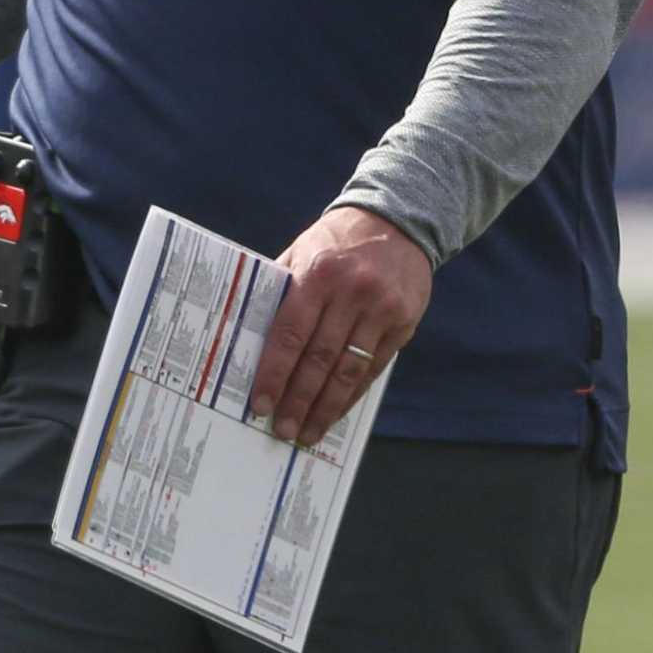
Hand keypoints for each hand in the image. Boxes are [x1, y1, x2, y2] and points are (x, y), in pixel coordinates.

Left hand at [251, 206, 432, 448]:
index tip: (261, 403)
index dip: (275, 373)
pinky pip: (374, 369)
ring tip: (307, 432)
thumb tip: (249, 331)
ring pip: (349, 371)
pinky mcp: (403, 323)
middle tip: (282, 429)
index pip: (291, 334)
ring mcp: (380, 310)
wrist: (398, 220)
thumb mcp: (302, 249)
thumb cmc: (337, 239)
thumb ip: (281, 287)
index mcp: (318, 274)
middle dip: (298, 400)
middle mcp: (351, 293)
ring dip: (326, 408)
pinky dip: (352, 395)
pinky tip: (337, 412)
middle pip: (320, 359)